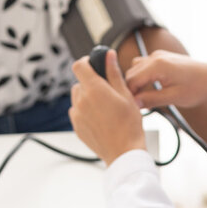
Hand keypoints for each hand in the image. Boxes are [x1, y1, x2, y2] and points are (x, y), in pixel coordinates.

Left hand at [70, 50, 145, 165]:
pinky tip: (100, 117)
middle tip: (107, 91)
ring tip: (105, 106)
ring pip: (77, 97)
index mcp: (94, 89)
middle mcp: (81, 100)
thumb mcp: (126, 94)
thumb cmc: (129, 125)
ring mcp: (77, 115)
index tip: (94, 65)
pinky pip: (77, 111)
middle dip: (91, 82)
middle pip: (79, 82)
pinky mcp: (77, 126)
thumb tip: (108, 55)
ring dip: (87, 96)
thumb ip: (114, 72)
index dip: (86, 62)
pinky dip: (85, 110)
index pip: (79, 66)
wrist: (124, 152)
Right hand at [125, 50, 206, 108]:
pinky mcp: (163, 57)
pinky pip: (145, 65)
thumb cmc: (198, 87)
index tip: (132, 108)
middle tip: (136, 106)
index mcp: (157, 65)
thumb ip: (151, 99)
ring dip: (137, 82)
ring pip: (136, 68)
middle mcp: (155, 57)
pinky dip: (144, 76)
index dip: (129, 94)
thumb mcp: (174, 97)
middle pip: (131, 73)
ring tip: (143, 98)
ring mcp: (159, 55)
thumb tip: (134, 103)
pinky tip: (150, 89)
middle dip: (131, 89)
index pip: (131, 79)